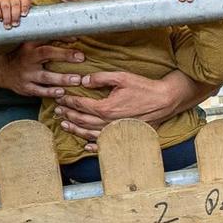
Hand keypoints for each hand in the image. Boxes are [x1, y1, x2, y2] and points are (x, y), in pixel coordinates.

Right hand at [0, 0, 32, 26]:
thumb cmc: (12, 16)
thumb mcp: (20, 16)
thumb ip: (26, 22)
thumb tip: (33, 36)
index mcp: (21, 0)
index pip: (25, 0)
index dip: (25, 6)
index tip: (24, 15)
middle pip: (15, 4)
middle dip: (15, 15)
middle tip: (15, 25)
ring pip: (6, 6)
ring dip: (7, 16)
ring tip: (8, 26)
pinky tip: (0, 19)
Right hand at [0, 41, 86, 98]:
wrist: (2, 71)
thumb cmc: (24, 56)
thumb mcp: (31, 46)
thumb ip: (48, 42)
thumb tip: (74, 38)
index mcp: (30, 45)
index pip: (46, 38)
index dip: (61, 37)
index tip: (76, 39)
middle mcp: (27, 58)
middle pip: (46, 54)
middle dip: (64, 55)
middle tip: (81, 58)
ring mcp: (26, 74)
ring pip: (45, 76)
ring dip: (62, 78)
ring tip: (77, 80)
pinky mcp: (25, 87)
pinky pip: (39, 91)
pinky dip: (51, 92)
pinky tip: (62, 92)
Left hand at [54, 69, 195, 143]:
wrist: (165, 100)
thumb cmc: (145, 88)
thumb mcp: (122, 77)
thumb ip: (100, 78)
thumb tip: (83, 80)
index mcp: (106, 108)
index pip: (81, 105)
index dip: (69, 101)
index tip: (61, 97)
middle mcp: (108, 122)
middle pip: (82, 120)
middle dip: (68, 114)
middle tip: (57, 110)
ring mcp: (116, 130)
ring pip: (90, 133)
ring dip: (75, 129)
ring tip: (64, 125)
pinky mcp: (124, 134)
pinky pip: (105, 143)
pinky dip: (94, 146)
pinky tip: (86, 145)